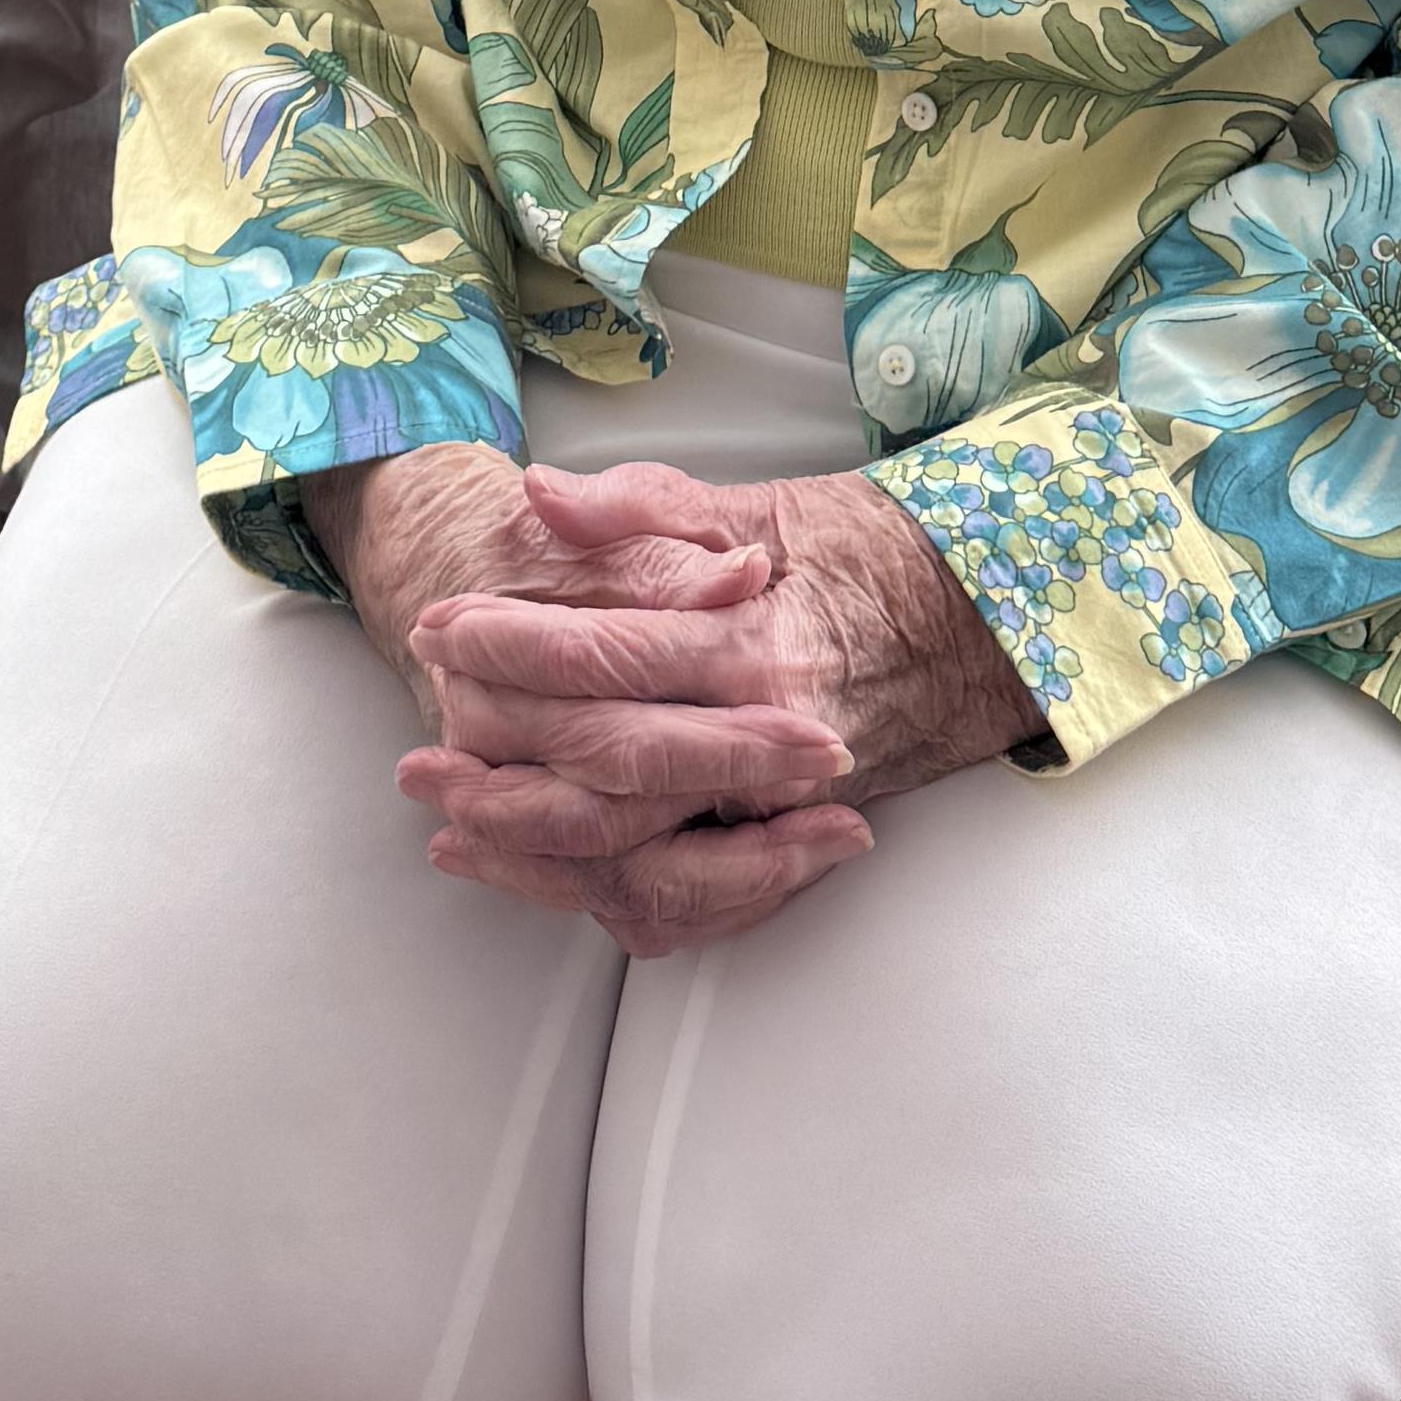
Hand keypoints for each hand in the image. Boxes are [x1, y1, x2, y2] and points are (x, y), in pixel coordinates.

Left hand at [337, 450, 1036, 955]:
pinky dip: (593, 893)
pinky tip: (526, 866)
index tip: (443, 624)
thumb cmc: (858, 551)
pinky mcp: (778, 846)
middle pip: (605, 770)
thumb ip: (644, 507)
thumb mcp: (755, 503)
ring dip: (526, 841)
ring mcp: (778, 810)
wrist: (973, 622)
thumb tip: (542, 498)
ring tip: (443, 808)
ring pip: (633, 858)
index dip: (512, 646)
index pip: (609, 662)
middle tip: (426, 715)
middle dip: (499, 747)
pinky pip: (681, 901)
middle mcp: (767, 740)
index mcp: (757, 645)